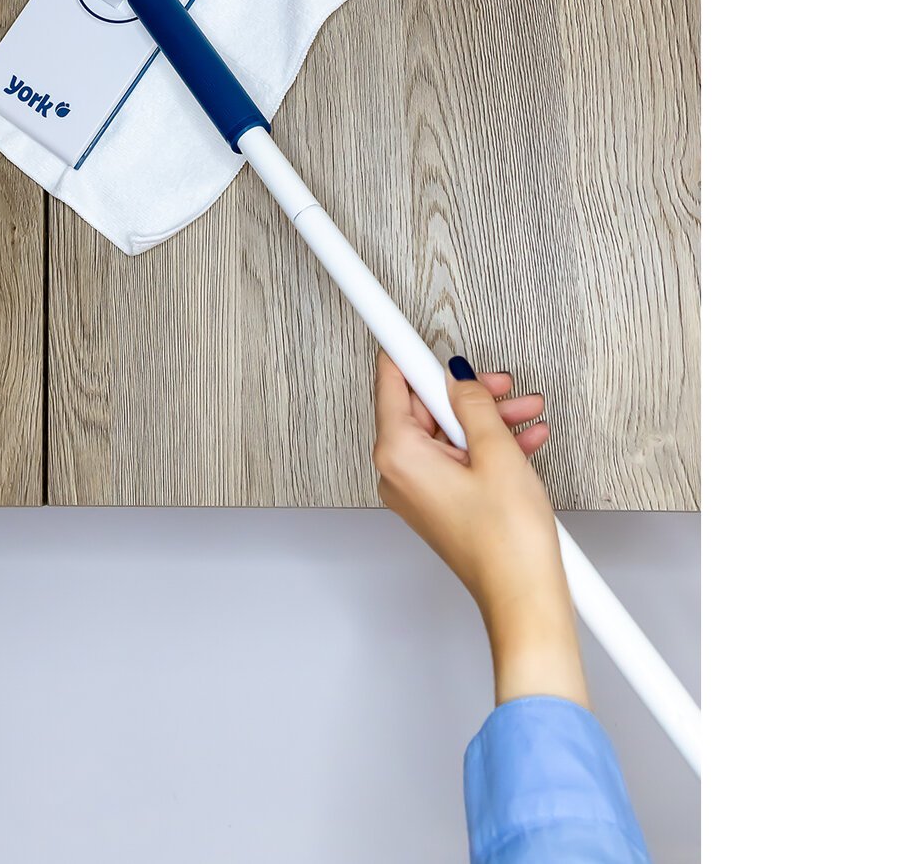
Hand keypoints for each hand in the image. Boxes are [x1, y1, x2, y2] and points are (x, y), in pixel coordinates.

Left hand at [373, 349, 587, 706]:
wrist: (524, 600)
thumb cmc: (507, 542)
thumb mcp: (496, 452)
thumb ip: (473, 404)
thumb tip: (458, 377)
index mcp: (399, 453)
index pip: (392, 381)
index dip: (407, 349)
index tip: (400, 317)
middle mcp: (399, 471)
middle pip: (424, 406)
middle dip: (466, 391)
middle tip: (501, 384)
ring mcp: (419, 489)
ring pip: (447, 432)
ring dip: (486, 418)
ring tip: (526, 411)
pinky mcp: (440, 502)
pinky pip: (457, 457)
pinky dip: (487, 445)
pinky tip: (524, 437)